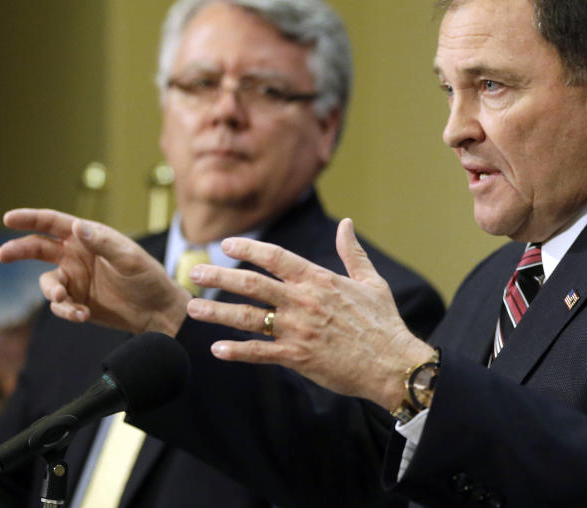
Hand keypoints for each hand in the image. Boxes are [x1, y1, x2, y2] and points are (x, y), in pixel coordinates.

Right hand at [0, 208, 190, 335]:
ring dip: (52, 291)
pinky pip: (61, 306)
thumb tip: (78, 226)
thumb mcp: (130, 259)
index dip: (30, 218)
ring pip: (48, 283)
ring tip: (65, 299)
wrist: (157, 310)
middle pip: (38, 248)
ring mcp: (75, 279)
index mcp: (88, 237)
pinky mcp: (77, 302)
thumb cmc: (148, 277)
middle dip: (18, 249)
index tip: (8, 218)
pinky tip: (83, 315)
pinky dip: (67, 311)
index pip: (54, 223)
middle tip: (2, 254)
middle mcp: (76, 256)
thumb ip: (104, 243)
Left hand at [185, 218, 435, 410]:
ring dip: (218, 312)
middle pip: (253, 284)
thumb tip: (346, 223)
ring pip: (250, 317)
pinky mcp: (299, 357)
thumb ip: (352, 252)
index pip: (276, 257)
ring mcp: (299, 329)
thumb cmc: (384, 323)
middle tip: (194, 272)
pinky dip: (237, 351)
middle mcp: (304, 301)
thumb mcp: (370, 281)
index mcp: (319, 280)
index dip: (248, 249)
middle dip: (219, 277)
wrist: (393, 363)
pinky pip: (261, 352)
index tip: (226, 244)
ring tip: (193, 308)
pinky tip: (217, 349)